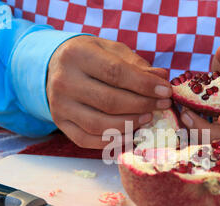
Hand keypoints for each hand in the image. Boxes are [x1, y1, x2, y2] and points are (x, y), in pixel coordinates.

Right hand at [47, 36, 172, 148]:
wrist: (53, 67)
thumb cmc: (90, 57)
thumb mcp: (110, 50)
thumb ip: (136, 64)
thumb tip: (161, 79)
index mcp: (76, 55)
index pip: (115, 73)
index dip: (144, 85)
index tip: (166, 91)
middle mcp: (64, 81)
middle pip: (110, 101)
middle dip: (142, 105)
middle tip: (162, 105)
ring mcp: (59, 106)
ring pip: (100, 125)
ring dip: (131, 125)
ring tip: (148, 118)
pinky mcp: (61, 124)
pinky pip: (88, 140)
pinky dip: (113, 141)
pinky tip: (130, 133)